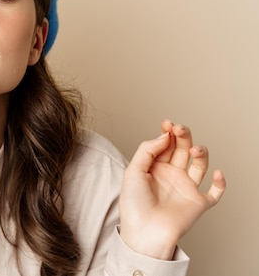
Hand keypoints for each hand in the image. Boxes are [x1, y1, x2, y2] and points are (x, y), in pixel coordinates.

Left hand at [119, 120, 225, 258]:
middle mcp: (172, 175)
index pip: (165, 143)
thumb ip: (147, 150)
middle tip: (179, 129)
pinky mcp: (198, 203)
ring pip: (200, 165)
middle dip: (183, 136)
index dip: (168, 132)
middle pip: (182, 149)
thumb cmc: (134, 204)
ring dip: (201, 153)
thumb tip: (165, 135)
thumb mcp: (133, 171)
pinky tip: (217, 173)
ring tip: (194, 149)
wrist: (143, 232)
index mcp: (155, 167)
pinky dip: (221, 183)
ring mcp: (186, 188)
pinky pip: (215, 192)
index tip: (167, 123)